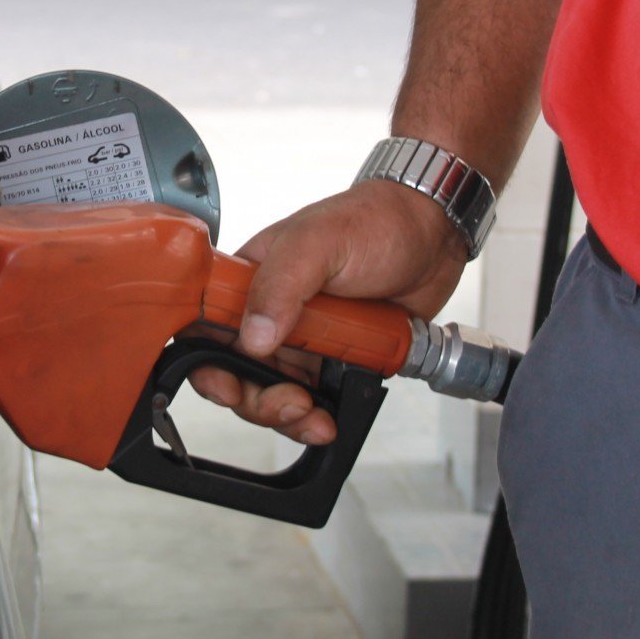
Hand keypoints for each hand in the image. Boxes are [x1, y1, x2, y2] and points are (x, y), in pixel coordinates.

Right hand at [188, 182, 467, 444]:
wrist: (435, 234)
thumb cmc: (375, 220)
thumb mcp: (319, 242)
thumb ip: (281, 285)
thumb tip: (253, 337)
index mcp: (251, 278)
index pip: (204, 326)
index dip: (205, 362)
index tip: (227, 386)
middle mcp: (270, 311)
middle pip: (236, 372)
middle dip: (255, 400)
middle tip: (288, 403)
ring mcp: (303, 339)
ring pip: (273, 393)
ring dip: (287, 416)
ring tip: (315, 417)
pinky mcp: (334, 358)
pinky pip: (314, 399)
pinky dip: (317, 416)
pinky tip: (330, 418)